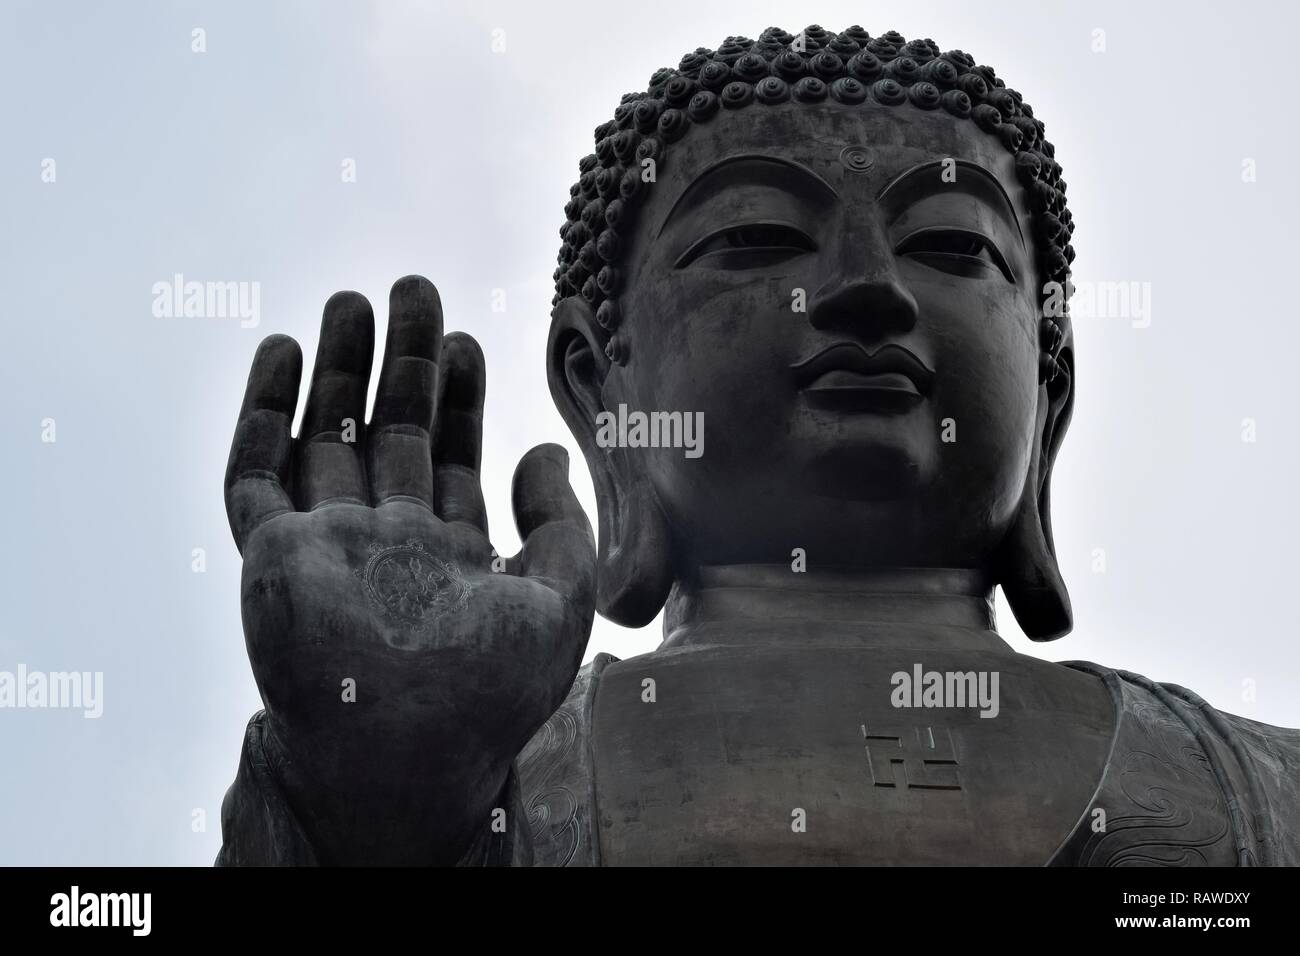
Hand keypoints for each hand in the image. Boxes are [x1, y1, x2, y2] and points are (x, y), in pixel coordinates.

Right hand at [224, 275, 595, 863]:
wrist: (407, 754)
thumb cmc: (490, 694)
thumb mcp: (559, 602)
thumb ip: (562, 525)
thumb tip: (546, 449)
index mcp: (449, 552)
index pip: (449, 454)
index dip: (459, 396)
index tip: (468, 339)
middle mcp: (385, 540)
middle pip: (388, 430)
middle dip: (401, 361)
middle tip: (413, 289)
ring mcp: (325, 544)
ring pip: (325, 436)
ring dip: (336, 371)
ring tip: (351, 301)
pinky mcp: (270, 553)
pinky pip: (256, 472)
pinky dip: (264, 412)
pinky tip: (282, 353)